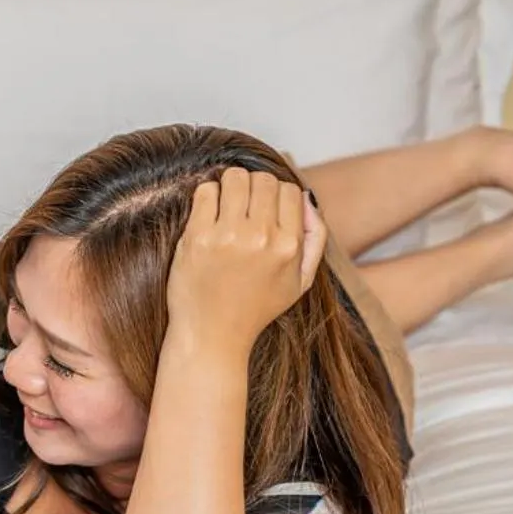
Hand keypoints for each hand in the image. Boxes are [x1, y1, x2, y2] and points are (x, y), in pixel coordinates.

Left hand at [164, 169, 327, 357]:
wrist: (212, 335)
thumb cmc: (255, 309)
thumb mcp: (300, 281)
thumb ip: (315, 239)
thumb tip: (308, 198)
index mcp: (288, 246)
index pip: (290, 190)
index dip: (277, 194)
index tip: (264, 207)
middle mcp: (261, 237)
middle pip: (263, 179)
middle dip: (254, 186)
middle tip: (243, 204)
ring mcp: (227, 236)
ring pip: (235, 177)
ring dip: (230, 185)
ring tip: (226, 204)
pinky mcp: (197, 237)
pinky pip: (206, 191)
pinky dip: (208, 194)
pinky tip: (209, 213)